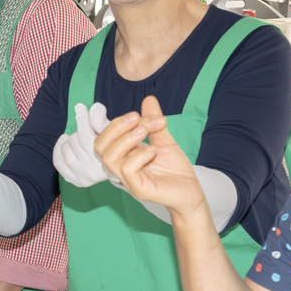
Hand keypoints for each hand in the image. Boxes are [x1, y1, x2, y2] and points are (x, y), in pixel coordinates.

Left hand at [52, 101, 112, 188]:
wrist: (121, 164)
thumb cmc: (116, 142)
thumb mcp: (113, 127)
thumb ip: (100, 117)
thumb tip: (88, 109)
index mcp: (106, 157)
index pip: (85, 136)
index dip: (81, 119)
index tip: (80, 108)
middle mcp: (95, 170)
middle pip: (75, 142)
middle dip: (78, 131)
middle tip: (84, 129)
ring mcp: (85, 177)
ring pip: (66, 151)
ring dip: (69, 141)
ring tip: (76, 137)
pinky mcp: (78, 181)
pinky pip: (59, 163)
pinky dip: (58, 151)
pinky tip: (64, 143)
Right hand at [95, 97, 205, 218]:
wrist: (191, 192)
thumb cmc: (174, 170)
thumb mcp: (164, 139)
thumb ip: (153, 122)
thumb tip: (148, 99)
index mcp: (122, 156)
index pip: (105, 137)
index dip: (120, 121)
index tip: (146, 115)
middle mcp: (120, 169)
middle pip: (99, 146)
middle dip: (117, 126)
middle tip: (138, 119)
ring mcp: (128, 181)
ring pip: (110, 158)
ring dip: (127, 139)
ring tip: (145, 133)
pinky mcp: (140, 190)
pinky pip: (128, 170)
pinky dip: (139, 155)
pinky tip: (153, 151)